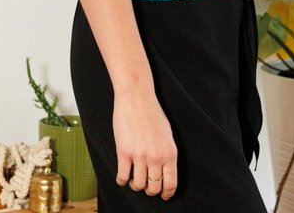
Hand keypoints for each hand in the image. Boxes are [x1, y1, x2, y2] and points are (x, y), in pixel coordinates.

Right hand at [113, 86, 177, 200]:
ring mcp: (140, 156)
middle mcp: (156, 157)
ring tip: (133, 178)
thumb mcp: (167, 134)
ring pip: (138, 185)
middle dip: (150, 190)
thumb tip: (164, 172)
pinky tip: (122, 175)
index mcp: (170, 153)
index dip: (166, 193)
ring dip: (135, 185)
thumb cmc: (152, 113)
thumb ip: (166, 153)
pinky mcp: (124, 152)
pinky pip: (122, 177)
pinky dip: (122, 180)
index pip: (171, 184)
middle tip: (146, 185)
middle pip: (154, 188)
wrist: (137, 97)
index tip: (163, 195)